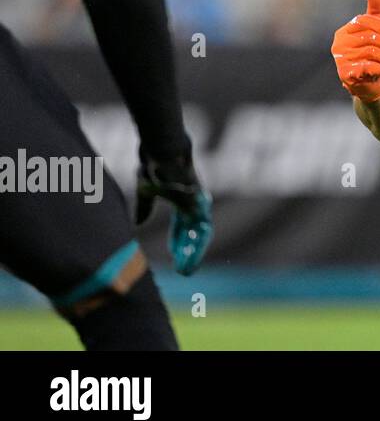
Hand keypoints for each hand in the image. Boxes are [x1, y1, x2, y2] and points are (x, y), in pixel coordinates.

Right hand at [135, 150, 212, 275]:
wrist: (163, 148)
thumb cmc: (153, 164)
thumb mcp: (146, 191)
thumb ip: (144, 208)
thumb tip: (138, 223)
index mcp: (181, 201)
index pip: (182, 228)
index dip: (178, 243)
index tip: (176, 259)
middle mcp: (192, 204)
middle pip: (192, 234)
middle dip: (187, 253)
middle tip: (184, 271)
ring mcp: (197, 202)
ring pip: (199, 234)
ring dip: (193, 253)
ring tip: (187, 270)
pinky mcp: (198, 203)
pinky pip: (201, 228)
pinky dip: (196, 245)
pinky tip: (190, 258)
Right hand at [332, 0, 379, 102]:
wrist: (377, 86)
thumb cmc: (376, 56)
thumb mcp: (377, 31)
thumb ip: (376, 12)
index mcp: (345, 32)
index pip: (364, 20)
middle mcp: (339, 45)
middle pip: (370, 36)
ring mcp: (342, 61)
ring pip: (372, 51)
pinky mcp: (347, 77)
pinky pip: (368, 66)